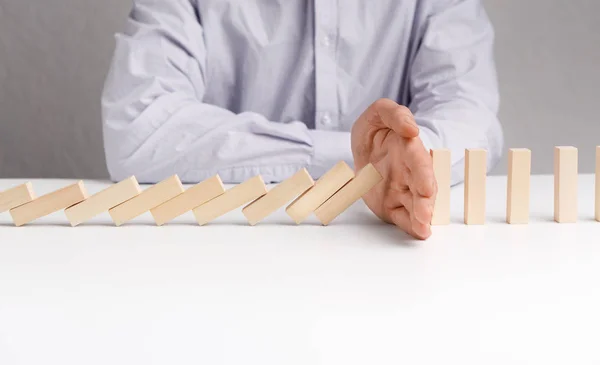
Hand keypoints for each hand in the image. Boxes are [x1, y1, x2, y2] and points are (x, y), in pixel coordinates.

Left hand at [351, 99, 436, 239]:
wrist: (365, 147)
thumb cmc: (376, 129)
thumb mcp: (380, 112)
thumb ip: (395, 115)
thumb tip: (411, 130)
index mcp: (407, 149)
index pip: (418, 161)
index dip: (424, 174)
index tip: (428, 187)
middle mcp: (409, 172)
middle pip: (422, 188)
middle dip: (425, 202)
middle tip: (426, 215)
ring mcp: (401, 189)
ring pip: (415, 205)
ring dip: (420, 217)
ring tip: (424, 228)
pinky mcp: (391, 204)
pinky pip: (402, 217)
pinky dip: (411, 226)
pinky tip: (419, 233)